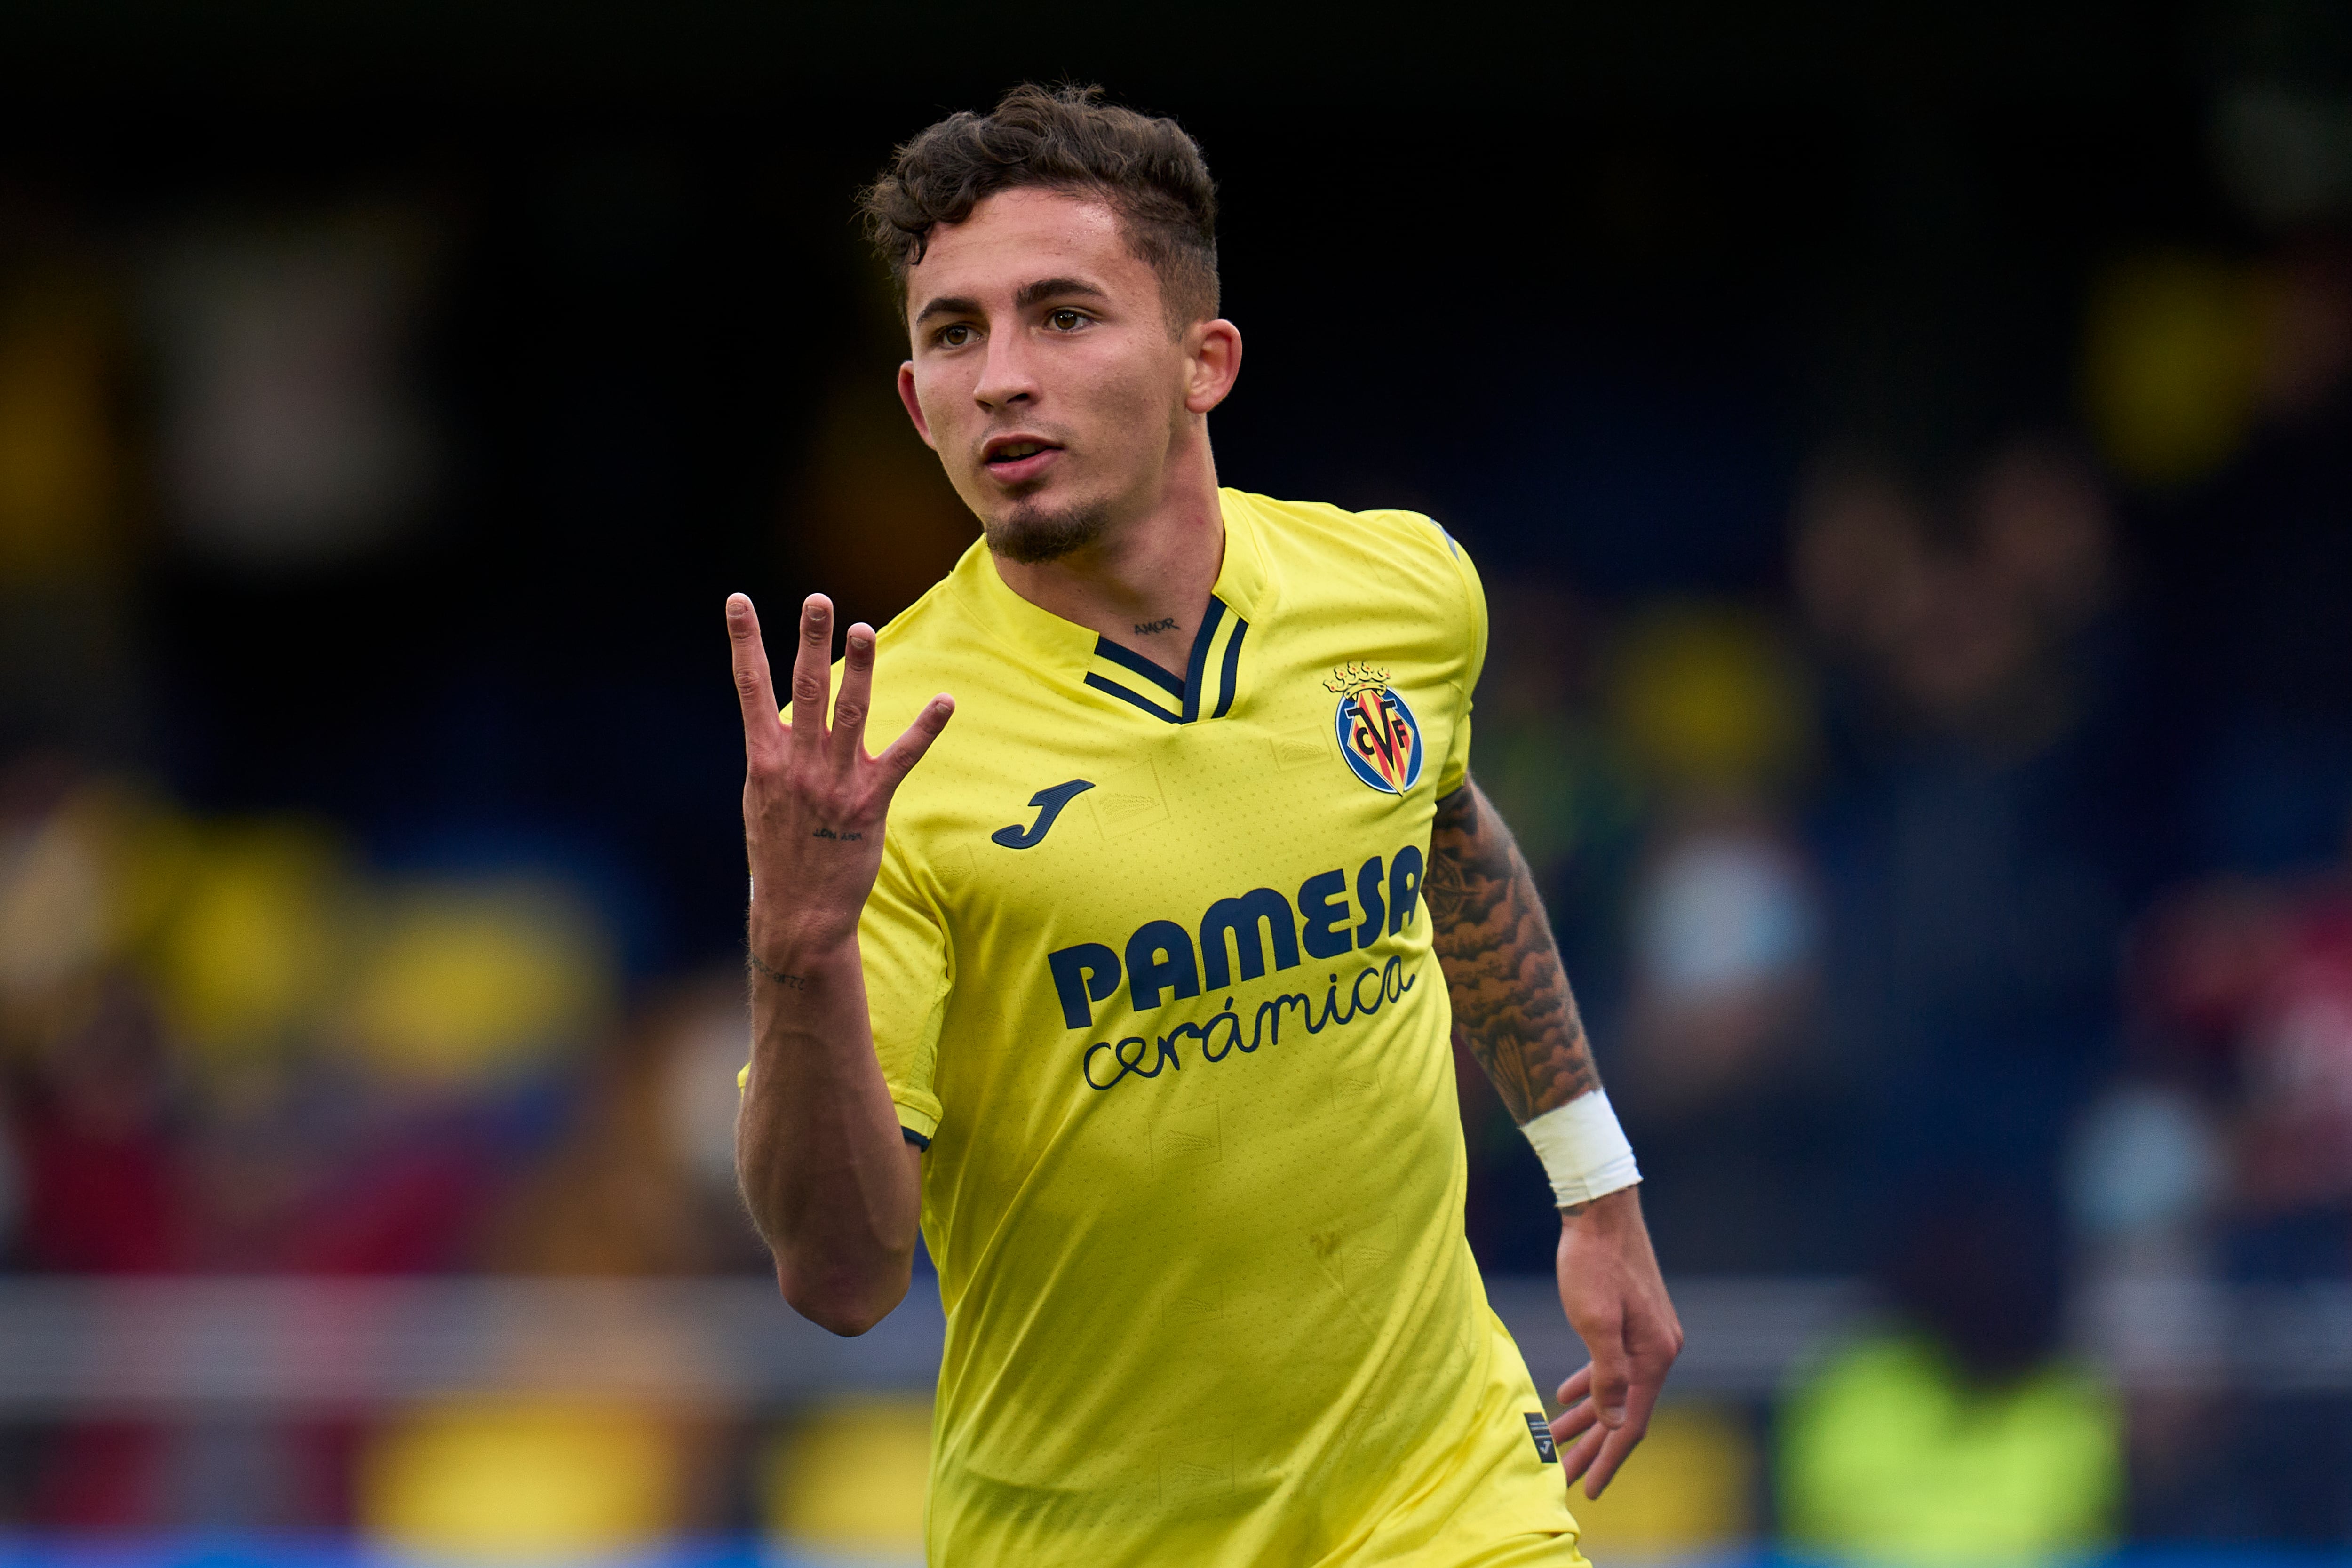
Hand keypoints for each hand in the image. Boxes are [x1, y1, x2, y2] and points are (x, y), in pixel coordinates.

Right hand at [729, 592, 951, 960]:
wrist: (799, 911)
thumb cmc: (779, 851)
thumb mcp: (761, 798)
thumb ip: (774, 753)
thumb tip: (780, 715)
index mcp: (764, 759)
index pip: (749, 688)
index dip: (743, 641)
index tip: (737, 600)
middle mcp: (797, 765)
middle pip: (804, 690)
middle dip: (809, 641)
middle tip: (818, 600)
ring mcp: (834, 782)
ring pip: (849, 714)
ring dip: (858, 670)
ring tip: (864, 630)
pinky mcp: (869, 803)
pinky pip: (902, 757)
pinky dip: (925, 728)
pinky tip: (945, 701)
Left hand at [1548, 1185, 1682, 1498]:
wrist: (1601, 1210)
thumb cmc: (1593, 1262)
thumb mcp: (1594, 1322)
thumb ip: (1607, 1376)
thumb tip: (1615, 1422)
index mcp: (1654, 1356)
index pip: (1633, 1423)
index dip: (1608, 1458)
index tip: (1586, 1489)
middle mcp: (1658, 1349)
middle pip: (1624, 1412)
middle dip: (1593, 1446)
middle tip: (1562, 1477)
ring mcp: (1647, 1334)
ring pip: (1615, 1390)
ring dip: (1586, 1418)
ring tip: (1555, 1442)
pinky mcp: (1632, 1320)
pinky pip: (1611, 1366)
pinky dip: (1590, 1385)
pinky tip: (1565, 1395)